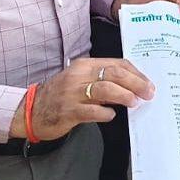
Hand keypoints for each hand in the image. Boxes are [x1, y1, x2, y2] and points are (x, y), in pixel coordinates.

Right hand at [10, 58, 153, 140]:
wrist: (31, 110)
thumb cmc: (60, 95)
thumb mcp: (80, 80)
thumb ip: (102, 79)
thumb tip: (132, 86)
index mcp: (85, 65)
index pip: (117, 63)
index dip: (136, 73)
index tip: (148, 83)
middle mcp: (79, 76)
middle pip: (114, 74)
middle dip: (136, 83)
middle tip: (148, 93)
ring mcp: (72, 93)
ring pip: (105, 89)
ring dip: (124, 96)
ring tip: (135, 103)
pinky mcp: (68, 111)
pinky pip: (92, 111)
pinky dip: (105, 113)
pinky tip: (111, 116)